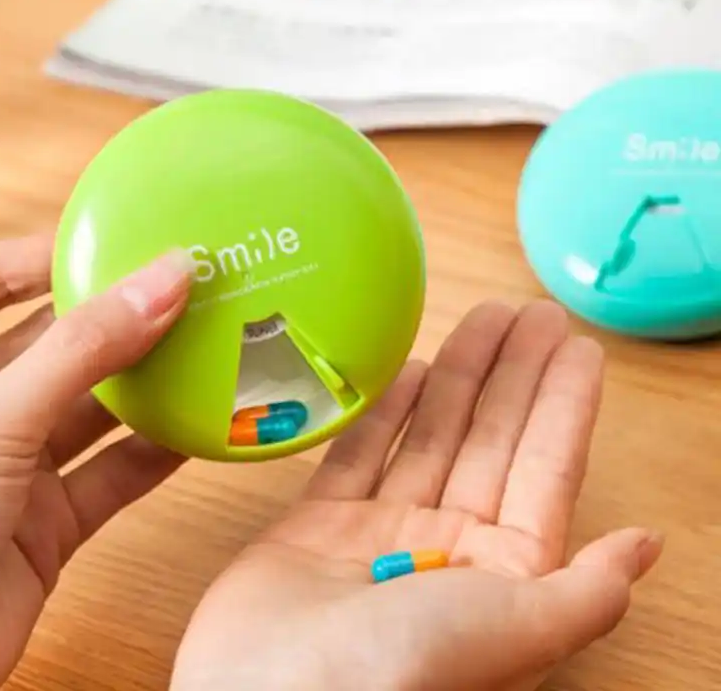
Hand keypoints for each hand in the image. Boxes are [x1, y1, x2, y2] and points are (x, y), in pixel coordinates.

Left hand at [0, 234, 192, 690]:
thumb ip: (83, 351)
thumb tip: (159, 282)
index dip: (47, 257)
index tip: (117, 242)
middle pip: (53, 343)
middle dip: (115, 320)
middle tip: (181, 293)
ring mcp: (8, 466)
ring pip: (90, 409)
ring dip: (145, 385)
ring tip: (204, 349)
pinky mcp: (44, 521)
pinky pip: (110, 473)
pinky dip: (154, 453)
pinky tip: (197, 429)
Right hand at [173, 300, 662, 690]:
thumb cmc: (398, 675)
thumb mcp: (514, 631)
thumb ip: (584, 589)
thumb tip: (646, 545)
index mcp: (498, 576)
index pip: (543, 468)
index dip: (563, 403)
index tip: (575, 345)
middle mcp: (445, 550)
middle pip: (489, 439)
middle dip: (513, 373)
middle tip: (529, 312)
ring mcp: (380, 534)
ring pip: (429, 436)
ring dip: (458, 377)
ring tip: (481, 320)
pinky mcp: (320, 526)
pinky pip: (359, 454)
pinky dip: (383, 412)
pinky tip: (409, 370)